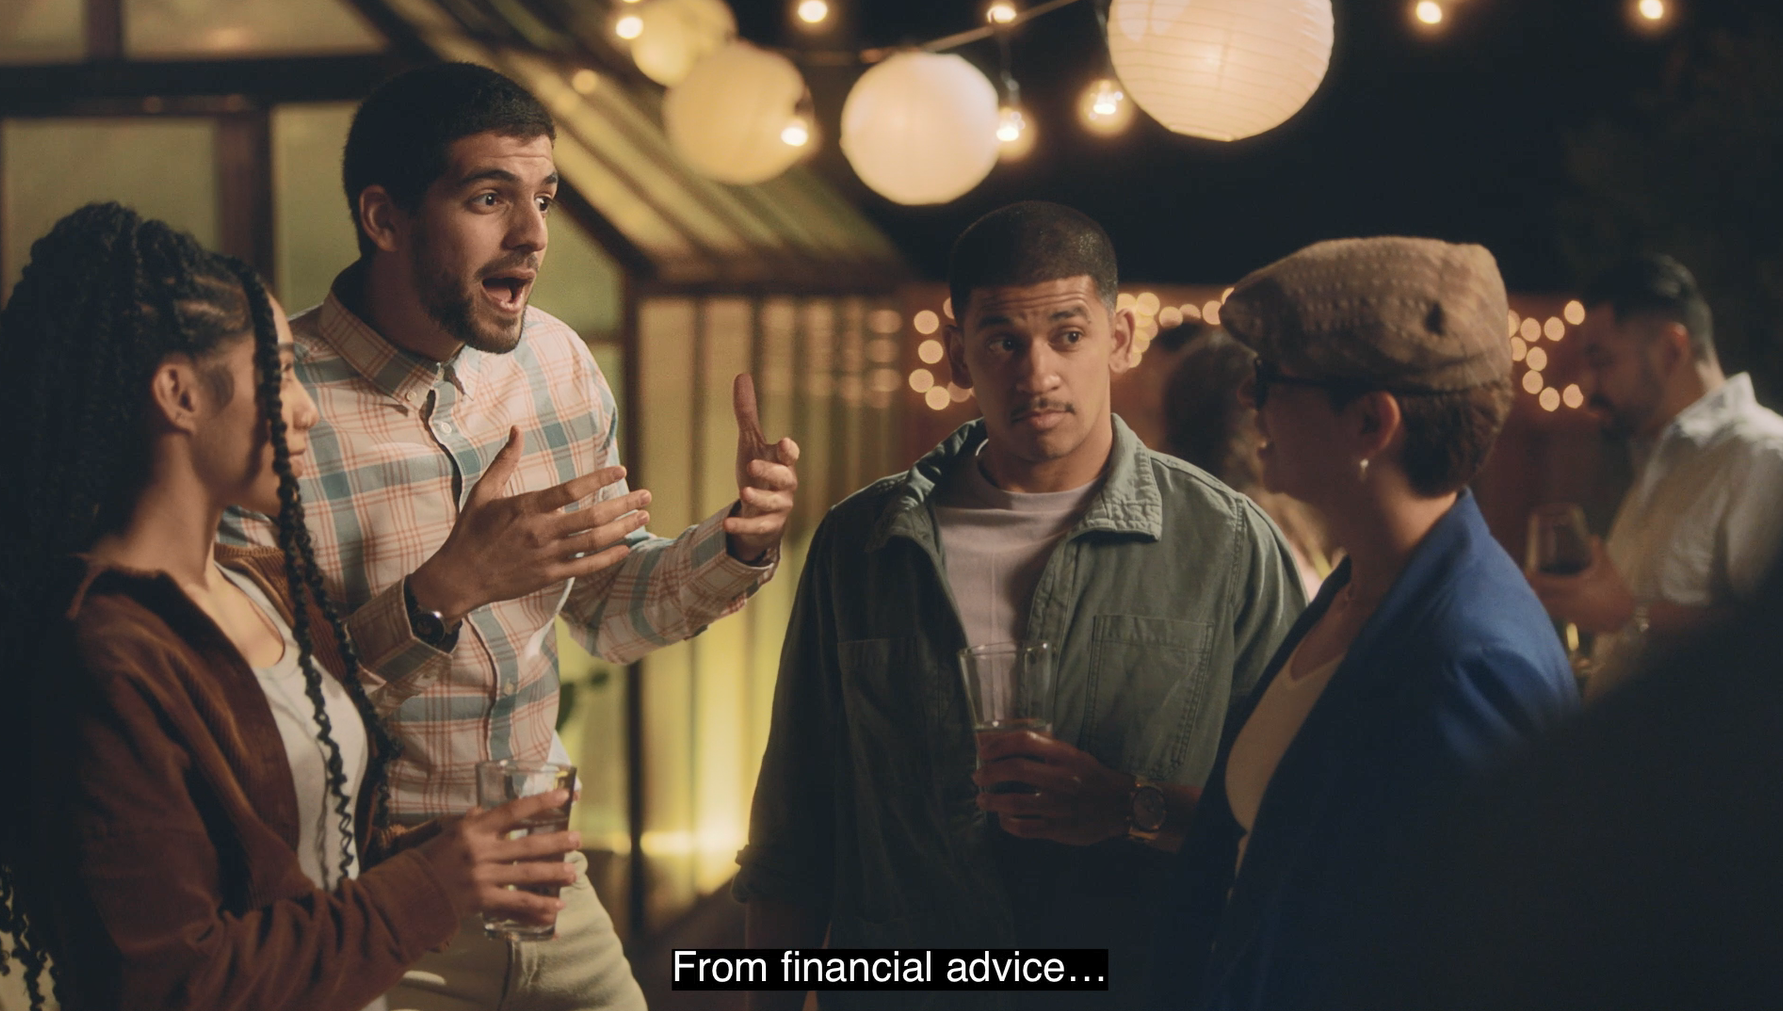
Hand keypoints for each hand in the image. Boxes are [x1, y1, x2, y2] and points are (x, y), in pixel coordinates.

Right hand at [410, 426, 651, 623]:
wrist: (459, 577)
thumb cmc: (470, 531)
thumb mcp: (483, 492)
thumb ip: (504, 461)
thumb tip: (516, 430)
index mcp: (526, 507)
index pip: (571, 490)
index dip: (599, 479)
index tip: (622, 471)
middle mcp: (541, 531)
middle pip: (593, 516)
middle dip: (624, 505)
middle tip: (646, 495)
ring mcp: (547, 555)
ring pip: (595, 541)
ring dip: (623, 528)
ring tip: (643, 516)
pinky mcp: (549, 575)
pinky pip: (586, 566)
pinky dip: (609, 558)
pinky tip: (625, 548)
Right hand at [412, 789, 580, 925]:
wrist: (407, 892)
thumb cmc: (428, 858)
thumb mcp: (447, 832)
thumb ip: (470, 821)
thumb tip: (483, 808)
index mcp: (472, 829)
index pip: (512, 811)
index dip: (540, 802)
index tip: (564, 796)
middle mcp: (480, 851)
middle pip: (527, 845)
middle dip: (556, 843)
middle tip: (578, 839)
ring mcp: (482, 877)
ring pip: (526, 874)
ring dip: (553, 873)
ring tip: (573, 872)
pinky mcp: (481, 900)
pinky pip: (516, 903)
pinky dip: (538, 906)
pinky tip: (556, 907)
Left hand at [726, 374, 799, 563]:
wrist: (762, 512)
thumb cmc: (759, 473)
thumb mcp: (750, 443)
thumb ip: (747, 413)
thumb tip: (742, 375)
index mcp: (782, 463)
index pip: (790, 455)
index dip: (787, 450)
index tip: (782, 443)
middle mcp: (785, 485)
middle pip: (785, 478)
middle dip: (771, 472)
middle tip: (753, 466)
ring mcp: (778, 507)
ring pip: (775, 504)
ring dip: (760, 498)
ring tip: (744, 492)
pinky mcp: (767, 526)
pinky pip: (758, 527)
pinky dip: (744, 526)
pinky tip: (726, 525)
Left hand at [972, 731, 1132, 845]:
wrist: (1121, 806)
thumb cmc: (1091, 777)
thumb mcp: (1072, 755)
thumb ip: (1042, 748)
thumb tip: (999, 741)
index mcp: (1066, 756)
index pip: (1027, 741)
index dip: (999, 744)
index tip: (983, 751)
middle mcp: (1062, 779)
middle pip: (1016, 770)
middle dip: (989, 772)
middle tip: (978, 776)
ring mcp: (1060, 806)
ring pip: (1015, 802)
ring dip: (992, 800)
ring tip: (982, 800)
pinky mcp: (1059, 829)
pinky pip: (1025, 828)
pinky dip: (1007, 823)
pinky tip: (1002, 818)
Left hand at [1527, 536, 1634, 633]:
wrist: (1626, 615)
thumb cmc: (1615, 590)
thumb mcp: (1607, 569)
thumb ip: (1599, 552)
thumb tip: (1593, 537)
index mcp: (1574, 588)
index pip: (1547, 583)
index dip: (1534, 578)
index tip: (1525, 573)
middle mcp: (1568, 602)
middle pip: (1542, 598)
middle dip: (1533, 592)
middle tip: (1526, 584)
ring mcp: (1570, 614)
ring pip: (1549, 609)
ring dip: (1541, 602)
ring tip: (1534, 595)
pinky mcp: (1575, 623)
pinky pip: (1559, 616)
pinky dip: (1553, 611)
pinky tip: (1551, 606)